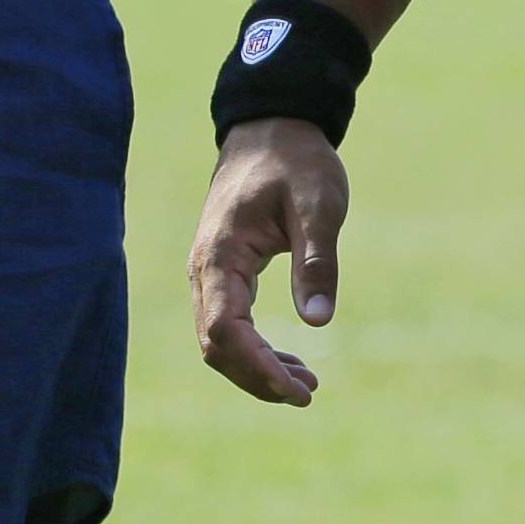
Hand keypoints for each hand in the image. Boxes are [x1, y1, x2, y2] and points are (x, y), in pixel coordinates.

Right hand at [190, 118, 346, 406]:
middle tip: (307, 394)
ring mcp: (209, 273)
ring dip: (256, 369)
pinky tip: (290, 361)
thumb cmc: (296, 161)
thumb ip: (318, 261)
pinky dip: (255, 350)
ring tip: (305, 386)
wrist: (270, 128)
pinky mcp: (222, 273)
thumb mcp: (319, 205)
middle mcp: (205, 269)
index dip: (257, 366)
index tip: (296, 389)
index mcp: (222, 253)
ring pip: (219, 340)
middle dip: (257, 377)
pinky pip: (228, 324)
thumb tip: (317, 322)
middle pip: (216, 345)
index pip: (226, 328)